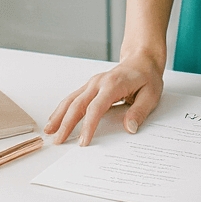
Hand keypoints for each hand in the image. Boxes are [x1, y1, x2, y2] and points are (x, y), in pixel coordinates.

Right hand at [44, 55, 163, 145]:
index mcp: (113, 84)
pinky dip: (62, 109)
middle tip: (58, 140)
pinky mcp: (90, 86)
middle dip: (66, 123)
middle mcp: (99, 82)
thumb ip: (139, 112)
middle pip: (77, 104)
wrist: (142, 60)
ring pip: (71, 99)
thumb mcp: (151, 95)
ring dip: (59, 115)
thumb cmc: (146, 77)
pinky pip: (73, 97)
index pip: (96, 108)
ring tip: (49, 131)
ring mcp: (92, 83)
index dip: (88, 126)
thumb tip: (130, 128)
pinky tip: (55, 118)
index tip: (83, 141)